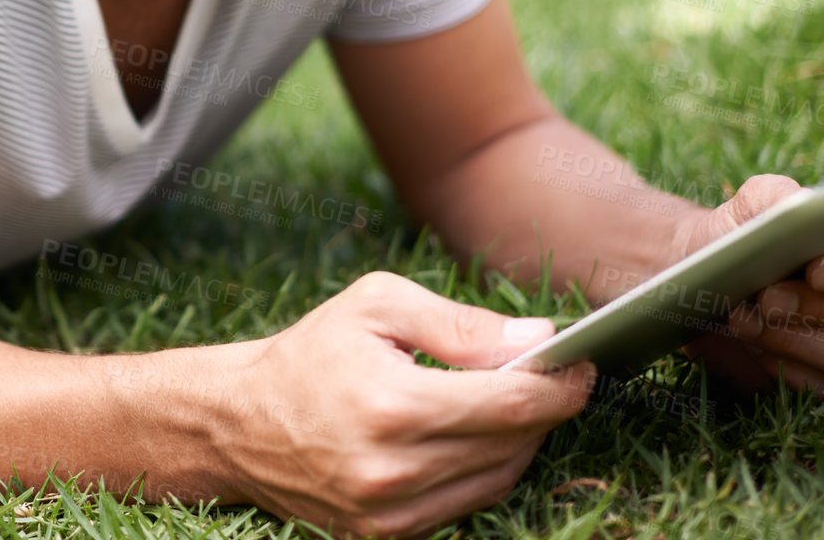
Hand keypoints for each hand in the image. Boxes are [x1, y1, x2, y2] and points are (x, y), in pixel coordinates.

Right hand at [221, 271, 596, 538]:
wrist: (241, 423)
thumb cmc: (312, 352)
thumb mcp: (377, 306)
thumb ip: (460, 323)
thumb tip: (536, 340)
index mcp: (391, 405)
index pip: (510, 405)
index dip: (560, 386)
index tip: (583, 364)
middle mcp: (394, 469)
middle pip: (511, 444)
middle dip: (544, 408)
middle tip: (555, 375)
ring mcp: (390, 513)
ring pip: (497, 479)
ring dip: (520, 441)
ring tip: (514, 401)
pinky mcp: (386, 536)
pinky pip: (466, 503)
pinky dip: (486, 469)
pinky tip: (478, 435)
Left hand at [669, 174, 823, 399]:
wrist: (710, 278)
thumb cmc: (745, 235)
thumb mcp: (753, 204)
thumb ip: (777, 195)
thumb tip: (797, 207)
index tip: (816, 269)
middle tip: (768, 298)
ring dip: (799, 340)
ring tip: (746, 319)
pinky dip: (789, 368)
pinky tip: (755, 347)